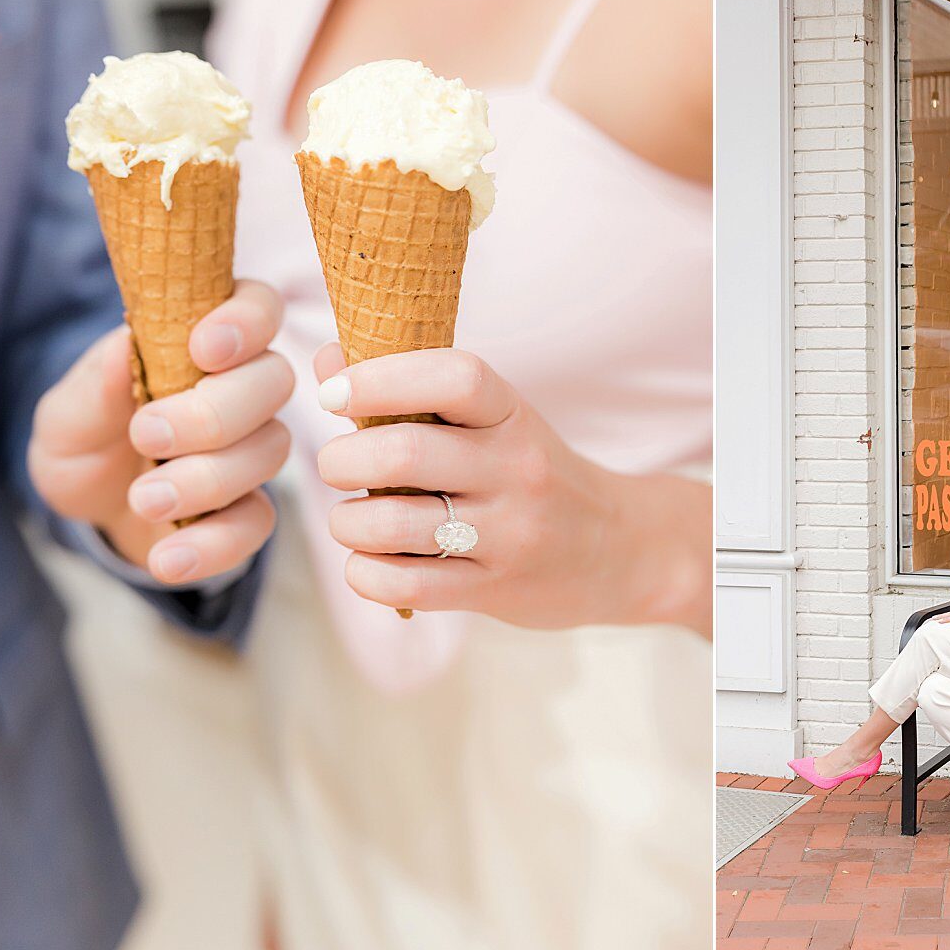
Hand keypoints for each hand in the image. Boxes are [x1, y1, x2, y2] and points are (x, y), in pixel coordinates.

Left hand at [28, 280, 291, 583]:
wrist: (93, 509)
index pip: (258, 306)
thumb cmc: (89, 439)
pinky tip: (168, 557)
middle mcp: (247, 388)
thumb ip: (94, 385)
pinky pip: (257, 522)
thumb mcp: (67, 413)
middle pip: (273, 381)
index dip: (246, 322)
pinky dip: (213, 543)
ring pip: (269, 451)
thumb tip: (123, 346)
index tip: (203, 349)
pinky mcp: (250, 509)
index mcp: (211, 341)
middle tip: (148, 434)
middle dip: (215, 412)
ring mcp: (255, 450)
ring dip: (207, 478)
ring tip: (145, 498)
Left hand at [313, 345, 710, 635]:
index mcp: (513, 416)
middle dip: (342, 458)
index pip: (455, 376)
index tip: (335, 392)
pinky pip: (408, 586)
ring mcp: (510, 534)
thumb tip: (329, 360)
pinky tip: (368, 562)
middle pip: (406, 453)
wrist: (620, 549)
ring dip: (347, 522)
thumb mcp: (496, 422)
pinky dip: (365, 574)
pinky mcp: (496, 590)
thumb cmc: (533, 475)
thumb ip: (414, 389)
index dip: (382, 376)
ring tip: (351, 518)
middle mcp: (517, 471)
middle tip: (336, 464)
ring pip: (395, 525)